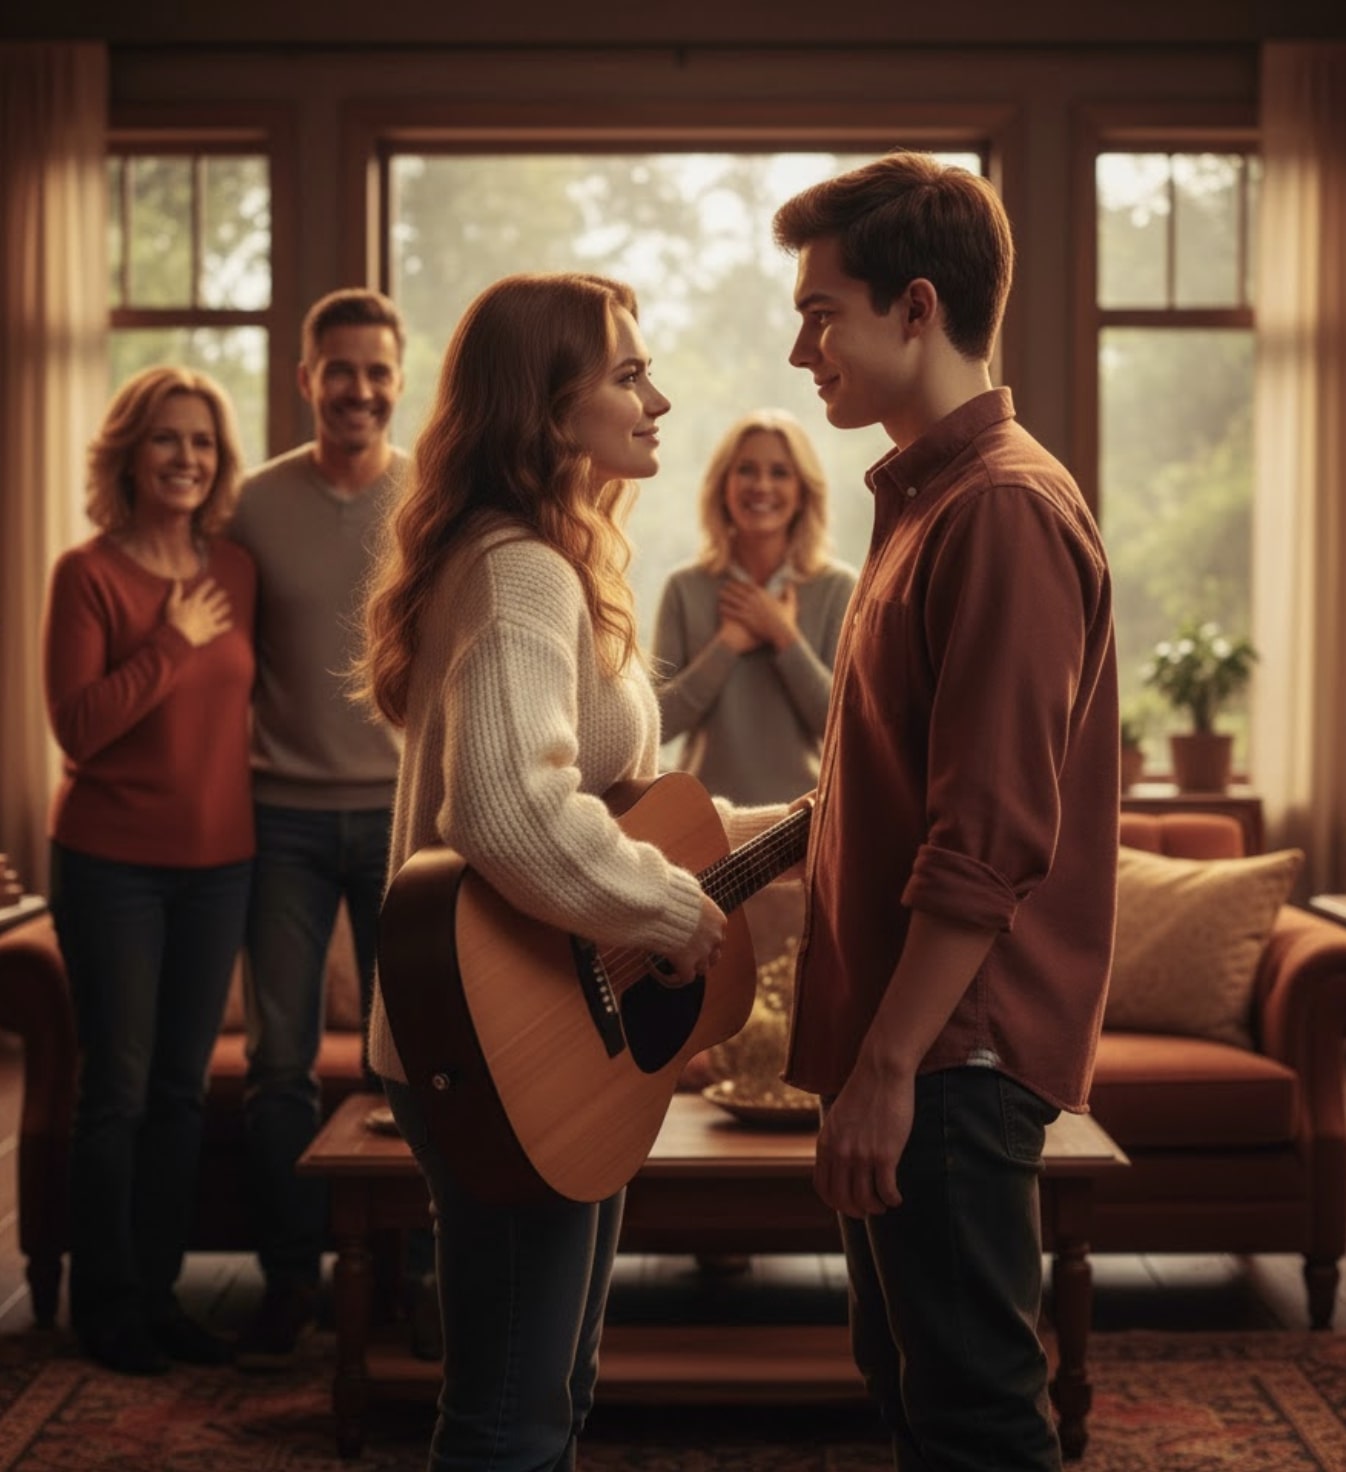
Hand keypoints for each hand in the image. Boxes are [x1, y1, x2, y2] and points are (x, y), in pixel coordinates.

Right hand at [165, 577, 232, 646]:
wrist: (179, 637)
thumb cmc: (173, 620)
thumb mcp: (172, 604)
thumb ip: (176, 592)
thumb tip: (177, 581)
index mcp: (194, 602)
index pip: (203, 590)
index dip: (208, 585)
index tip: (213, 581)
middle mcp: (204, 609)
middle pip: (215, 600)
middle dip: (221, 595)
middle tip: (224, 592)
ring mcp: (209, 619)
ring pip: (220, 611)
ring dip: (225, 608)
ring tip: (228, 605)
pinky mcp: (212, 630)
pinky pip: (222, 627)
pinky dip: (227, 625)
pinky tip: (230, 623)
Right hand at [659, 893, 726, 986]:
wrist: (662, 901)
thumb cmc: (670, 890)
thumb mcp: (689, 892)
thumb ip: (692, 900)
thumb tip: (684, 888)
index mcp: (718, 920)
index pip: (718, 936)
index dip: (705, 940)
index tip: (693, 940)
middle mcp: (715, 937)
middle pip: (714, 955)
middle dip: (702, 956)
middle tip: (687, 955)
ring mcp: (702, 951)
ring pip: (703, 968)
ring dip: (691, 967)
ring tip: (675, 964)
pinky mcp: (687, 962)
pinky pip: (686, 977)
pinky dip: (675, 977)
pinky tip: (662, 973)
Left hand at [717, 579, 799, 652]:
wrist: (781, 632)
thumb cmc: (786, 619)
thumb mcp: (790, 604)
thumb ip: (789, 593)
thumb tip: (791, 585)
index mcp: (764, 595)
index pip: (749, 586)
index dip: (741, 583)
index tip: (736, 581)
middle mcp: (754, 600)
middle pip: (740, 591)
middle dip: (731, 587)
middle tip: (724, 585)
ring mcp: (749, 609)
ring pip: (734, 600)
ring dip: (726, 596)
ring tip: (720, 594)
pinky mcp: (745, 619)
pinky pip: (733, 613)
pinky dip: (726, 609)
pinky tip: (720, 608)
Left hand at [814, 1058, 912, 1217]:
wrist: (882, 1071)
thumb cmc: (864, 1092)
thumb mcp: (838, 1118)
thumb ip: (835, 1140)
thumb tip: (839, 1162)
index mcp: (826, 1144)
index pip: (823, 1187)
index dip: (836, 1202)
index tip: (848, 1204)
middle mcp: (840, 1153)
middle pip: (842, 1199)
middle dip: (855, 1211)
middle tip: (868, 1210)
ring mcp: (862, 1155)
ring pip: (864, 1199)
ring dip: (875, 1208)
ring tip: (884, 1204)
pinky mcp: (885, 1154)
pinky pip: (886, 1190)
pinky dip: (892, 1199)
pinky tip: (897, 1198)